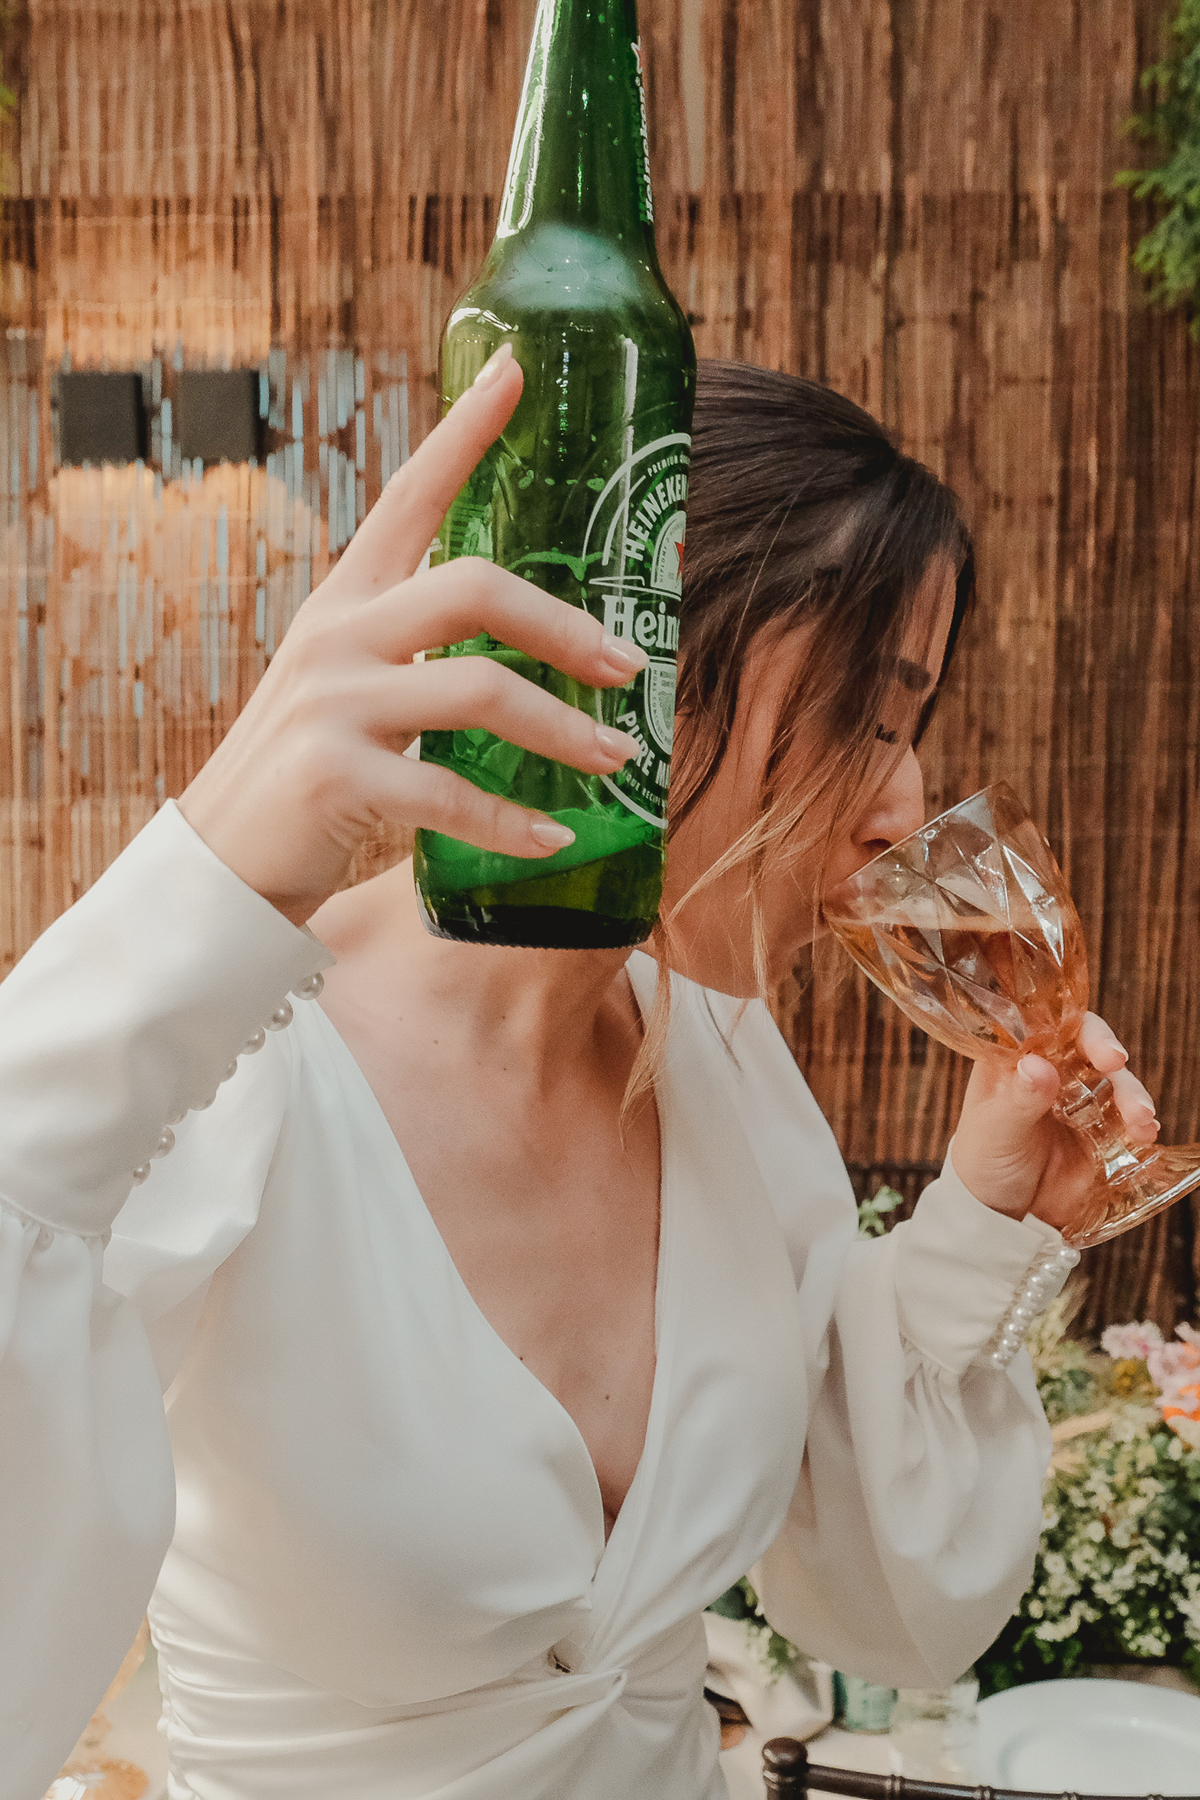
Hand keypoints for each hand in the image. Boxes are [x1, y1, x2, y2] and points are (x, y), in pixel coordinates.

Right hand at [178, 347, 644, 926]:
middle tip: (631, 667)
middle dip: (566, 628)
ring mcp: (331, 702)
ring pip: (477, 690)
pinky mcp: (330, 776)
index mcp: (348, 601)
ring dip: (562, 731)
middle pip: (473, 588)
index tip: (516, 369)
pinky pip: (446, 794)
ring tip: (618, 760)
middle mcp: (337, 634)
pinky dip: (510, 823)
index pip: (411, 495)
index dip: (464, 431)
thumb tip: (529, 644)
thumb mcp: (352, 685)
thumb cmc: (311, 770)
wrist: (222, 859)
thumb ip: (416, 652)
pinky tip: (553, 839)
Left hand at [950, 1014, 1159, 1226]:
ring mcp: (1078, 1101)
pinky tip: (1146, 1134)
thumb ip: (1018, 1100)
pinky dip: (1140, 1124)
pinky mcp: (1100, 1132)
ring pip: (1113, 1082)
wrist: (999, 1217)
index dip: (1073, 1025)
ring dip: (1131, 1093)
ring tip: (1140, 1119)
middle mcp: (1050, 1072)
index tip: (1092, 1040)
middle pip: (1087, 1047)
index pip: (1047, 1025)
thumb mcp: (995, 1131)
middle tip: (1117, 1065)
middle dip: (1108, 1053)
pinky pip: (1126, 1120)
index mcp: (1014, 1060)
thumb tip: (1038, 1066)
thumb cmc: (982, 1164)